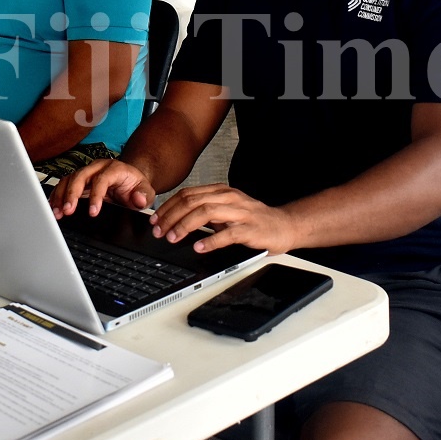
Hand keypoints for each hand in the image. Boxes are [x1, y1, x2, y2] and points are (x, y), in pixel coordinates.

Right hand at [48, 159, 155, 218]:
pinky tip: (53, 207)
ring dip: (61, 196)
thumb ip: (144, 195)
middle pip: (80, 176)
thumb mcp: (146, 190)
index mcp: (114, 169)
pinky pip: (64, 185)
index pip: (101, 180)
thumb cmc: (136, 186)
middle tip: (67, 211)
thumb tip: (138, 199)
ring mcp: (87, 173)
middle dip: (72, 194)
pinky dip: (57, 196)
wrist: (130, 180)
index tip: (93, 212)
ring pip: (69, 179)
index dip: (96, 196)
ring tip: (57, 212)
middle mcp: (97, 168)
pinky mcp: (79, 181)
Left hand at [150, 184, 295, 254]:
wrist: (285, 225)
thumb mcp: (226, 211)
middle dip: (171, 217)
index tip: (155, 220)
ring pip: (206, 212)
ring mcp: (241, 212)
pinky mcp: (251, 229)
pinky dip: (211, 241)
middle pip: (192, 201)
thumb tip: (175, 220)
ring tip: (173, 237)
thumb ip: (204, 211)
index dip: (168, 207)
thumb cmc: (253, 220)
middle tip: (159, 231)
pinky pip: (228, 234)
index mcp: (221, 191)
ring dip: (185, 226)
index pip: (187, 194)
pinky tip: (199, 247)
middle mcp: (229, 198)